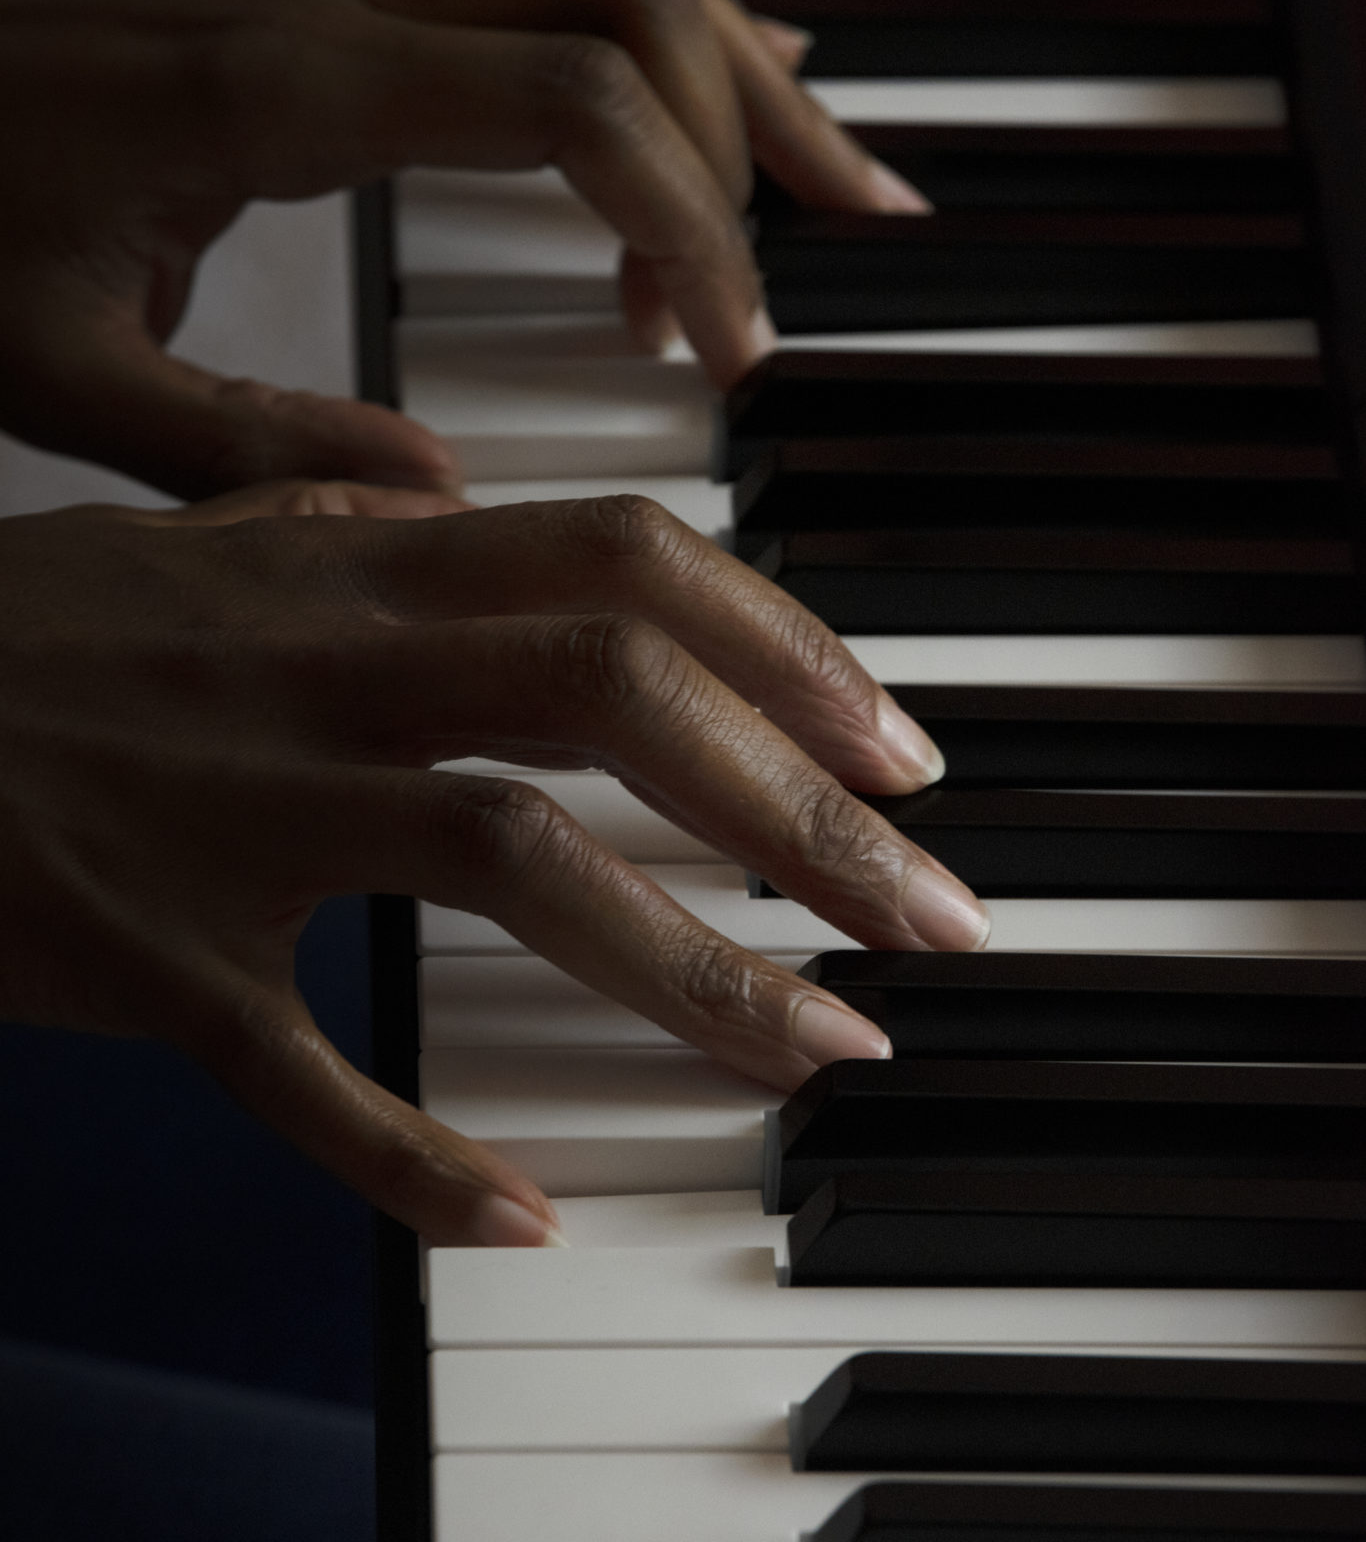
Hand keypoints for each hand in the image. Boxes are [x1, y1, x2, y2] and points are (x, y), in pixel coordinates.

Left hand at [0, 0, 928, 499]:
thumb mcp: (50, 374)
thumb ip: (250, 448)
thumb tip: (444, 495)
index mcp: (277, 90)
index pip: (573, 103)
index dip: (689, 223)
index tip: (726, 354)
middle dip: (746, 134)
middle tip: (792, 285)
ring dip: (728, 69)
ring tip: (826, 190)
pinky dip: (651, 34)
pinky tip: (718, 92)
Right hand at [0, 486, 982, 1245]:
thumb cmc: (24, 638)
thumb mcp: (194, 531)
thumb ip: (342, 500)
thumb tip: (470, 494)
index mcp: (349, 565)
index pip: (622, 563)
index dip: (784, 645)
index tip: (896, 739)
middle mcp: (316, 666)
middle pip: (612, 698)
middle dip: (806, 805)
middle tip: (930, 907)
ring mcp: (234, 811)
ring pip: (509, 864)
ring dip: (692, 969)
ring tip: (822, 1047)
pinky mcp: (148, 960)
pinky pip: (304, 1071)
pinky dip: (423, 1157)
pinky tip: (529, 1215)